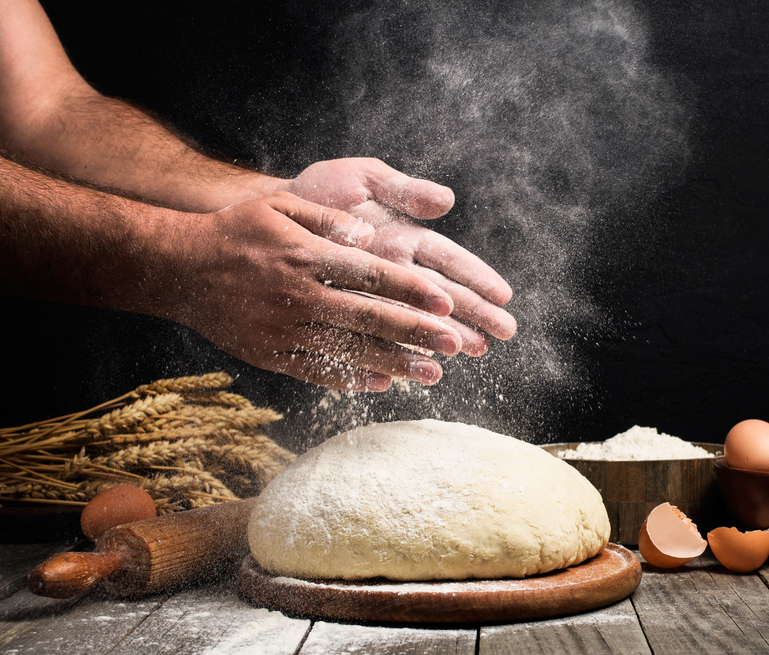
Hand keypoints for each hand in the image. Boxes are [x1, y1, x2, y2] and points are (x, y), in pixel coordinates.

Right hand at [166, 192, 462, 390]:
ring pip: (350, 351)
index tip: (446, 301)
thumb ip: (328, 219)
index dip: (411, 290)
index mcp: (307, 257)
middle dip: (416, 332)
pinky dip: (352, 380)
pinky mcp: (271, 355)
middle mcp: (299, 297)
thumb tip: (370, 235)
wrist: (178, 269)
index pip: (372, 275)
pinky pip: (318, 372)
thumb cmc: (236, 231)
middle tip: (457, 344)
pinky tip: (384, 385)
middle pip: (369, 318)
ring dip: (395, 364)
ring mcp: (284, 331)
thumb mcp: (279, 206)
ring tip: (434, 374)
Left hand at [282, 158, 516, 355]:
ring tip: (474, 351)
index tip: (503, 295)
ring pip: (416, 319)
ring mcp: (374, 294)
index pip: (449, 260)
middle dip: (475, 313)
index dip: (477, 277)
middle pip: (443, 294)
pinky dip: (399, 349)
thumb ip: (402, 189)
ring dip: (447, 335)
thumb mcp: (360, 178)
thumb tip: (446, 200)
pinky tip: (421, 362)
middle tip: (502, 333)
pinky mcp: (348, 312)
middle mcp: (395, 269)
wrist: (265, 216)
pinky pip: (377, 334)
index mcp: (405, 237)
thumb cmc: (318, 193)